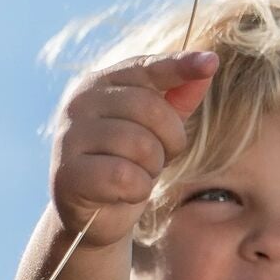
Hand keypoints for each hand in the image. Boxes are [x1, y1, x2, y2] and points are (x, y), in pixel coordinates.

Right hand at [49, 48, 218, 249]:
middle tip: (158, 159)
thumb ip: (177, 99)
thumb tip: (208, 63)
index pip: (145, 67)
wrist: (91, 216)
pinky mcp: (69, 174)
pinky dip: (137, 190)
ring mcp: (71, 136)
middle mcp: (81, 102)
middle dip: (170, 140)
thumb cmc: (125, 166)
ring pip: (141, 145)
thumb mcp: (156, 131)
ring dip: (151, 169)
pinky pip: (125, 177)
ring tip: (137, 175)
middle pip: (151, 109)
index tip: (210, 63)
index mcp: (101, 83)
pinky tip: (124, 193)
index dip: (179, 66)